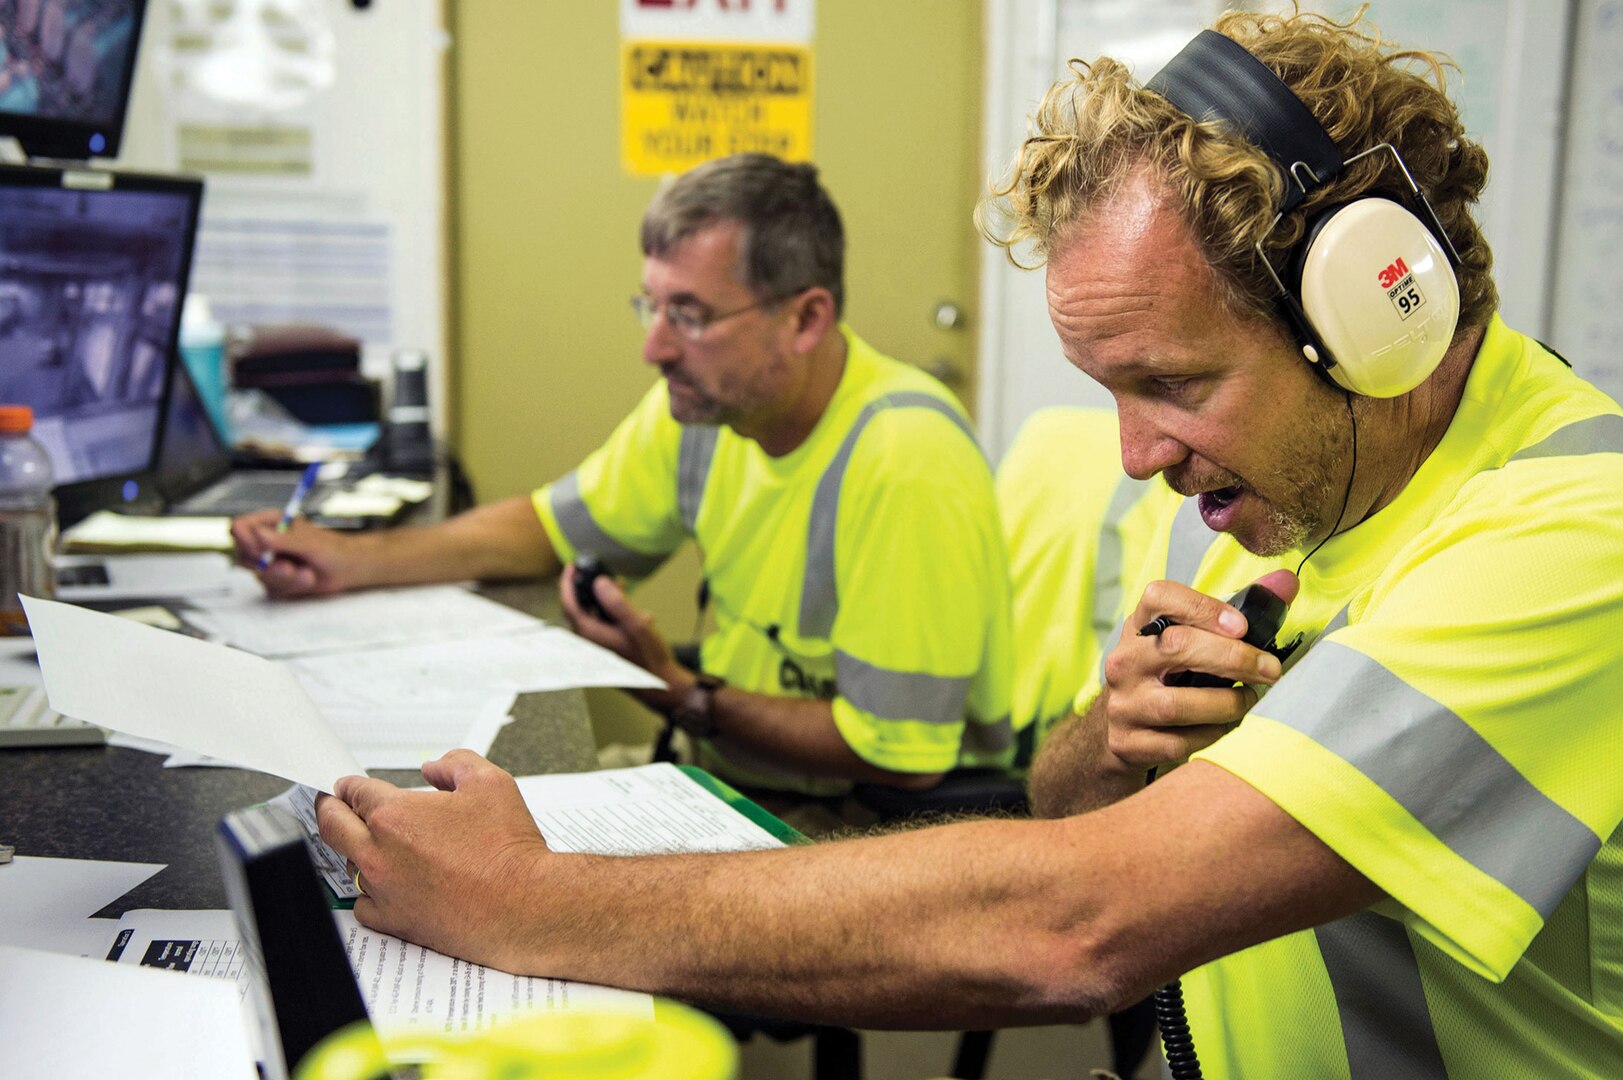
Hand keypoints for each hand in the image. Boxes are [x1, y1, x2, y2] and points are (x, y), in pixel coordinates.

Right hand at [231, 508, 360, 596]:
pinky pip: (272, 588)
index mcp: (270, 522)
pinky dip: (292, 586)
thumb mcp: (308, 542)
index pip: (239, 527)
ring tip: (307, 573)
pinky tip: (307, 579)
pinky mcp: (276, 579)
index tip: (261, 551)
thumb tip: (257, 534)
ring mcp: (269, 562)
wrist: (348, 569)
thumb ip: (282, 540)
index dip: (244, 541)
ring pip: (259, 575)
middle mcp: (266, 541)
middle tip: (288, 567)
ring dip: (286, 577)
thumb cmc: (332, 549)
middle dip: (267, 565)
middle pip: (242, 554)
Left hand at [316, 750, 554, 971]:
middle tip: (330, 805)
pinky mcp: (394, 921)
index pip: (355, 792)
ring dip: (356, 850)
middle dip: (328, 810)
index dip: (349, 785)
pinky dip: (370, 893)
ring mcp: (383, 890)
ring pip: (348, 865)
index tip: (348, 786)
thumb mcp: (490, 782)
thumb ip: (456, 764)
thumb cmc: (509, 850)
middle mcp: (380, 853)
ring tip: (371, 844)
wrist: (524, 904)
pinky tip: (385, 885)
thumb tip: (434, 768)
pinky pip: (363, 905)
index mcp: (397, 815)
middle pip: (332, 826)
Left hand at [557, 567, 685, 701]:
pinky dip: (611, 612)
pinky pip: (601, 623)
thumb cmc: (649, 657)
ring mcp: (596, 645)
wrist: (659, 682)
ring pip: (591, 615)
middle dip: (586, 589)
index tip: (572, 567)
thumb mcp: (636, 625)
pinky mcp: (605, 647)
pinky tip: (632, 611)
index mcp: (591, 633)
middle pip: (577, 608)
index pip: (569, 603)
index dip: (567, 583)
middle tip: (595, 573)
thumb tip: (600, 582)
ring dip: (602, 600)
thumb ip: (616, 603)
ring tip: (621, 587)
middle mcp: (589, 640)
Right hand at [1099, 569, 1298, 770]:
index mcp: (1141, 626)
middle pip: (1176, 647)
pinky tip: (1225, 727)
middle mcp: (1126, 661)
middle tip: (1270, 669)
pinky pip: (1177, 742)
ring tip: (1249, 700)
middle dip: (1233, 658)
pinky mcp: (1128, 742)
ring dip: (1226, 703)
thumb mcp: (1192, 639)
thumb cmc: (1170, 676)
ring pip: (1176, 703)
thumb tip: (1288, 582)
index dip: (1203, 608)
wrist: (1126, 729)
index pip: (1159, 597)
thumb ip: (1241, 609)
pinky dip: (1212, 735)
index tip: (1241, 626)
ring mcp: (1124, 703)